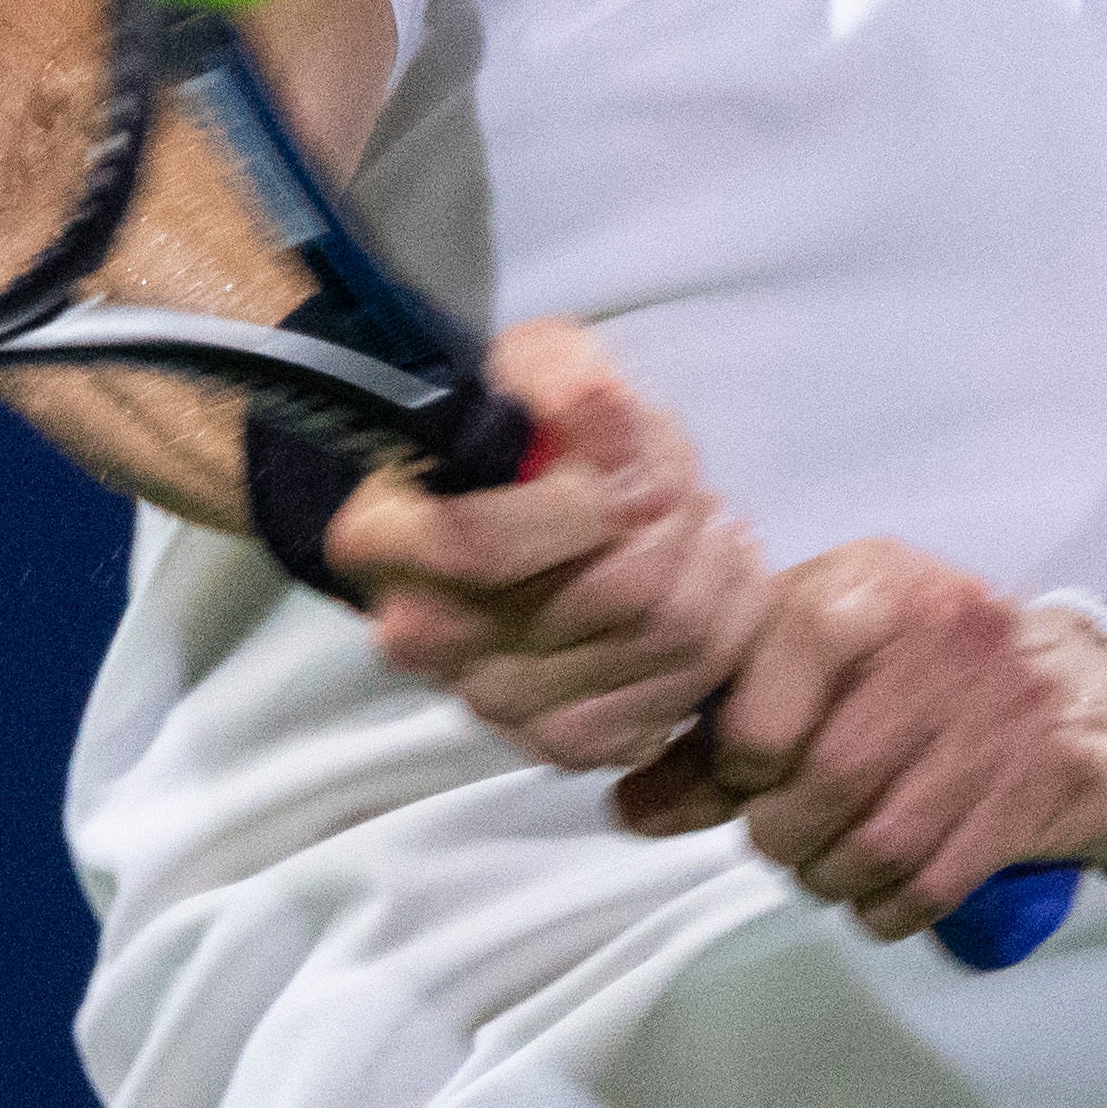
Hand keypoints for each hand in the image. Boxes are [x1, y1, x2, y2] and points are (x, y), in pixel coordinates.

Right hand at [328, 320, 766, 771]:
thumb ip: (562, 376)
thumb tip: (604, 410)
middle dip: (675, 516)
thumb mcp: (530, 364)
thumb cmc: (518, 433)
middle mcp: (427, 640)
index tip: (630, 455)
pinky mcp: (564, 743)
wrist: (518, 507)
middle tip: (681, 480)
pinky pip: (682, 696)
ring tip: (703, 518)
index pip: (486, 546)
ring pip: (666, 640)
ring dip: (712, 563)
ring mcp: (496, 704)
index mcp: (383, 544)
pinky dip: (722, 628)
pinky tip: (709, 579)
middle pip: (610, 596)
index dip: (588, 500)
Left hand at [610, 542, 1106, 940]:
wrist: (1078, 694)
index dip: (738, 759)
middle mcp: (939, 637)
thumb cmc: (912, 665)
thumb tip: (626, 808)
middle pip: (820, 783)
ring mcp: (995, 717)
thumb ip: (715, 729)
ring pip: (872, 845)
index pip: (765, 701)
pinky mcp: (1032, 793)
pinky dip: (881, 906)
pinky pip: (926, 888)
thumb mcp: (813, 654)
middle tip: (780, 827)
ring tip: (823, 855)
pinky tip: (874, 881)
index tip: (745, 769)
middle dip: (780, 830)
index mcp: (866, 586)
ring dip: (827, 874)